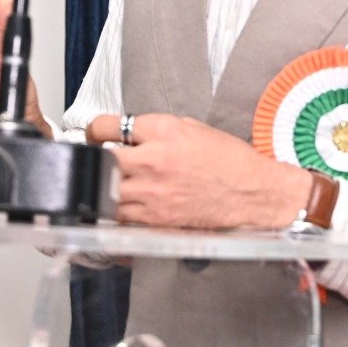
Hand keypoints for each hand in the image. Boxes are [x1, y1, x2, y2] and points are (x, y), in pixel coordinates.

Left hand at [87, 113, 309, 229]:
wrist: (252, 192)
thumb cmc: (227, 158)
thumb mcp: (190, 127)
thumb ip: (154, 130)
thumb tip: (128, 135)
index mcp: (161, 132)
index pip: (107, 126)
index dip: (95, 129)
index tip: (95, 133)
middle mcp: (152, 161)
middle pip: (100, 160)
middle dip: (95, 159)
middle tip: (97, 159)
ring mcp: (151, 194)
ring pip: (104, 192)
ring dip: (102, 186)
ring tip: (108, 182)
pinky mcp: (155, 220)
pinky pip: (120, 216)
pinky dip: (116, 210)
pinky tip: (122, 203)